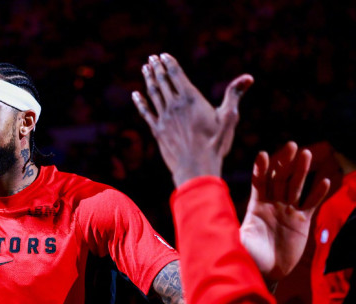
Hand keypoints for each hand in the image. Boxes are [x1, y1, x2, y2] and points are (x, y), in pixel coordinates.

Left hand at [132, 53, 252, 185]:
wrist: (195, 167)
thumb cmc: (215, 144)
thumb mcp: (229, 118)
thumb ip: (234, 95)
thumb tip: (249, 77)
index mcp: (191, 99)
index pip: (176, 75)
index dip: (169, 63)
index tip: (163, 55)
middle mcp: (174, 106)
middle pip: (163, 82)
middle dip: (157, 68)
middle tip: (151, 58)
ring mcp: (164, 118)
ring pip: (153, 94)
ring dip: (149, 80)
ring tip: (145, 69)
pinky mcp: (157, 130)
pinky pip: (145, 112)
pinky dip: (140, 102)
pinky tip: (136, 95)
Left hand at [240, 142, 329, 280]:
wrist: (265, 272)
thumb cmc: (248, 257)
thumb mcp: (238, 242)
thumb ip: (231, 229)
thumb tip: (212, 221)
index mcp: (255, 206)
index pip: (259, 182)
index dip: (261, 169)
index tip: (262, 154)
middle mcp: (272, 205)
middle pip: (279, 178)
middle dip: (284, 162)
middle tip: (290, 145)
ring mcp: (287, 211)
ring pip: (296, 187)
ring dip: (301, 171)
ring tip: (306, 154)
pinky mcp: (301, 222)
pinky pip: (311, 204)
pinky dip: (317, 193)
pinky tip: (324, 181)